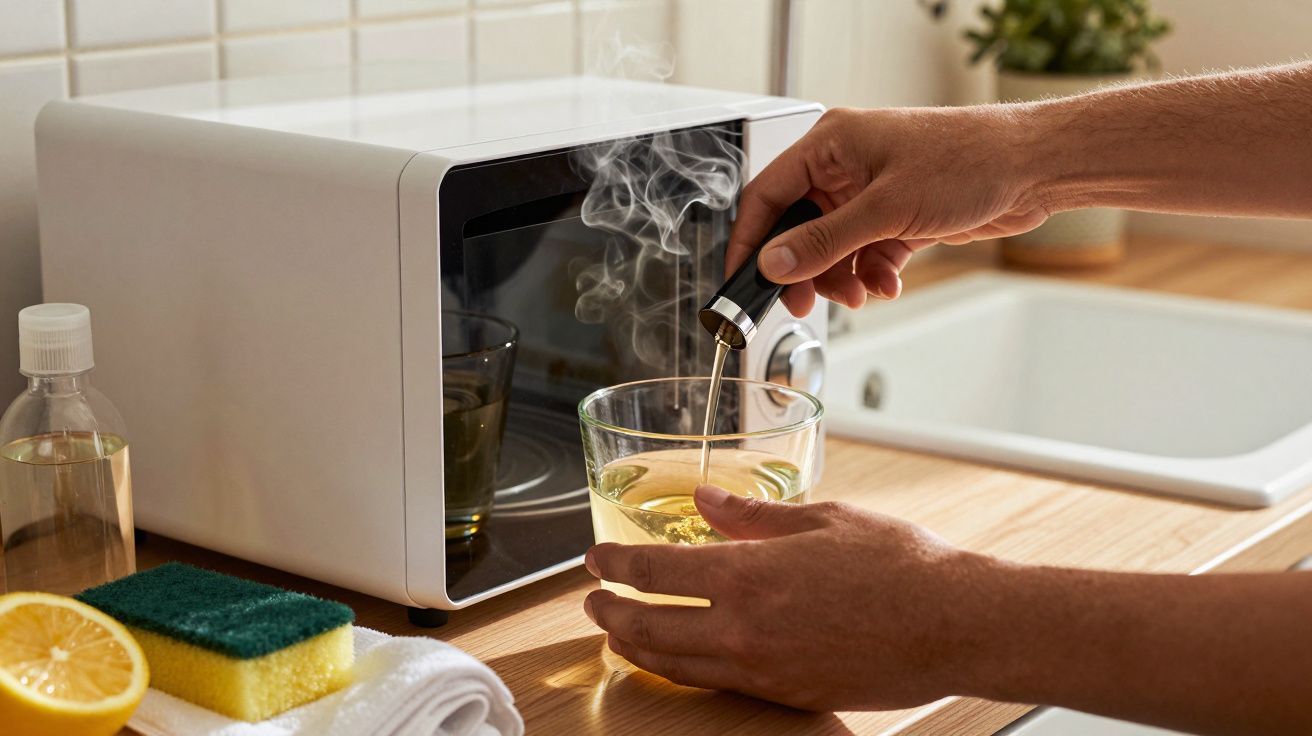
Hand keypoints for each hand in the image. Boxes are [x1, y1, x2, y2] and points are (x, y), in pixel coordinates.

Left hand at [582, 485, 989, 710]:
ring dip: (637, 648)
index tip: (596, 559)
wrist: (954, 625)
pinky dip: (682, 671)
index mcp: (748, 574)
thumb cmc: (899, 566)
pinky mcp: (785, 694)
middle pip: (650, 627)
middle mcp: (744, 628)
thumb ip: (754, 515)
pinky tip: (680, 660)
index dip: (616, 564)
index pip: (655, 572)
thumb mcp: (823, 518)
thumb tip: (704, 502)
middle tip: (593, 601)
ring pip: (675, 666)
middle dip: (610, 613)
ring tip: (619, 634)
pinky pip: (716, 685)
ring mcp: (763, 668)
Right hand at [729, 105, 1047, 315]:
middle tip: (803, 301)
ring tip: (857, 294)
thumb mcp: (886, 209)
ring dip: (840, 277)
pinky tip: (886, 283)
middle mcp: (846, 165)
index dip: (750, 241)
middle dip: (803, 269)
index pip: (767, 195)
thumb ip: (824, 241)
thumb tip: (774, 264)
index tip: (741, 279)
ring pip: (832, 247)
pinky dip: (870, 274)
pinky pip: (864, 254)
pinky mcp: (897, 216)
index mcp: (831, 143)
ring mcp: (872, 191)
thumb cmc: (969, 160)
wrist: (1033, 168)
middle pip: (798, 227)